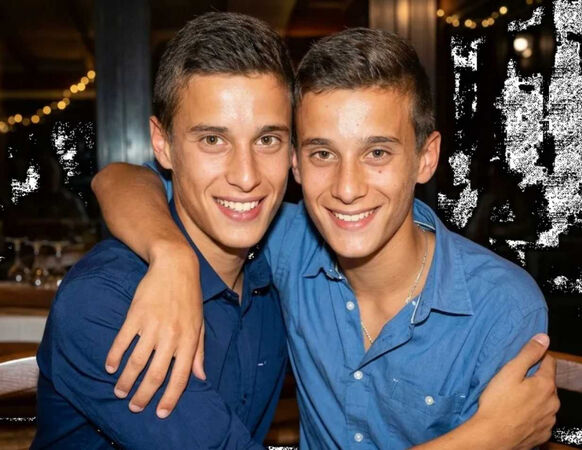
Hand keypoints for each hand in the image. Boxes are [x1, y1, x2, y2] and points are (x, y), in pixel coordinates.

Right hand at [105, 246, 204, 417]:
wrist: (176, 266)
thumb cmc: (190, 296)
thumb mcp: (200, 323)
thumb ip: (199, 351)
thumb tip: (199, 377)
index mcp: (190, 339)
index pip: (180, 376)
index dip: (170, 397)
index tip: (160, 413)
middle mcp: (172, 335)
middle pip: (155, 374)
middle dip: (143, 395)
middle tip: (134, 406)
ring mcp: (153, 325)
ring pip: (136, 361)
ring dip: (125, 380)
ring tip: (119, 392)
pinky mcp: (136, 314)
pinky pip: (123, 341)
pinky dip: (114, 356)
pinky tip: (109, 366)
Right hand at [476, 333, 558, 448]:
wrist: (492, 436)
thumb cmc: (497, 404)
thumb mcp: (510, 371)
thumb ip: (528, 353)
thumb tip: (543, 338)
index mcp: (546, 385)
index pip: (549, 362)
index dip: (537, 357)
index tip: (525, 359)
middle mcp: (553, 403)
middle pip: (547, 383)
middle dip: (534, 379)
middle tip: (514, 380)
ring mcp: (549, 420)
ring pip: (545, 402)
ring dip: (534, 398)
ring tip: (514, 399)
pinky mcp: (542, 434)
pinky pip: (541, 419)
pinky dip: (532, 415)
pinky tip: (517, 414)